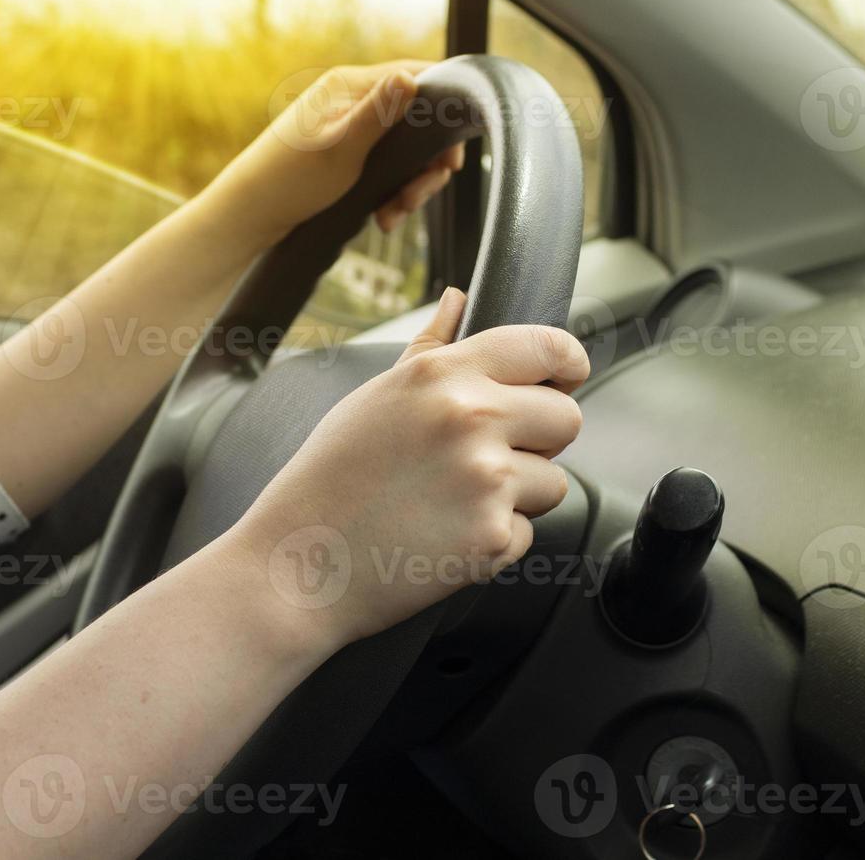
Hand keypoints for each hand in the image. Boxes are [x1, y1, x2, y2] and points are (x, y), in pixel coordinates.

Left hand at [203, 60, 464, 248]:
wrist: (250, 213)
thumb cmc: (290, 180)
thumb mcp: (341, 148)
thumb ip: (379, 113)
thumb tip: (411, 78)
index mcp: (352, 85)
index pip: (418, 77)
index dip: (445, 113)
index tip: (450, 158)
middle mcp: (354, 99)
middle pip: (418, 121)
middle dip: (425, 165)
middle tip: (416, 198)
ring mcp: (351, 125)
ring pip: (405, 150)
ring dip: (409, 185)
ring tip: (393, 216)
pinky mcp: (347, 152)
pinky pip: (387, 166)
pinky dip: (392, 192)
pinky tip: (383, 217)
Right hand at [230, 288, 589, 648]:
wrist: (298, 564)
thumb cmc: (328, 480)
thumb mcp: (373, 397)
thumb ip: (430, 347)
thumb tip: (459, 300)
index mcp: (442, 374)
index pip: (548, 346)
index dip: (566, 363)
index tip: (564, 377)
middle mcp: (471, 418)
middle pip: (566, 417)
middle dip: (541, 438)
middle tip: (489, 456)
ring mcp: (487, 481)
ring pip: (554, 480)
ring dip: (519, 494)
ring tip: (453, 500)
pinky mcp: (494, 538)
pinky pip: (527, 531)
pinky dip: (495, 539)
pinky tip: (443, 535)